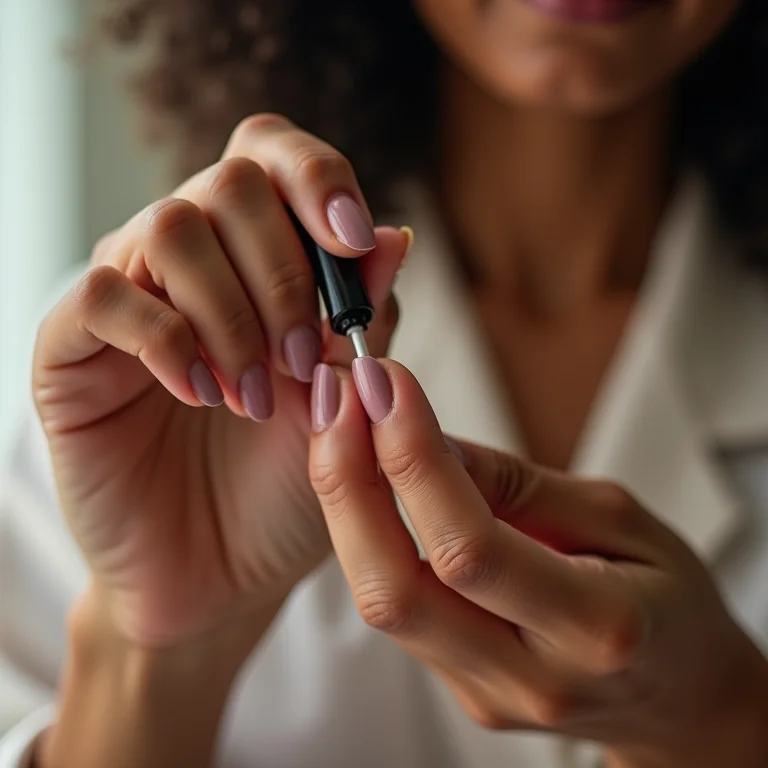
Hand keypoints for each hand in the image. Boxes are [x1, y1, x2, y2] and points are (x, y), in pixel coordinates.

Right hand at [33, 113, 407, 648]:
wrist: (222, 570)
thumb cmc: (288, 483)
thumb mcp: (346, 398)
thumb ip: (366, 317)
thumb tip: (395, 235)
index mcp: (256, 258)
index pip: (272, 156)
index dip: (317, 179)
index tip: (354, 242)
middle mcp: (190, 262)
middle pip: (228, 183)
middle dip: (283, 272)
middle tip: (300, 360)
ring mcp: (129, 297)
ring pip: (170, 229)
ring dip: (230, 314)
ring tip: (252, 396)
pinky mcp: (72, 349)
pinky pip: (105, 296)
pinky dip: (167, 342)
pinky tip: (200, 395)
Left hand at [309, 359, 767, 767]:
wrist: (682, 695)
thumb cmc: (667, 595)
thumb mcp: (620, 518)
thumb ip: (517, 485)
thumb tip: (425, 438)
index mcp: (594, 628)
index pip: (468, 546)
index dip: (413, 457)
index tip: (386, 384)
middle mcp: (530, 678)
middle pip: (396, 590)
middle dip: (348, 482)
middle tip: (339, 398)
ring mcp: (488, 694)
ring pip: (382, 601)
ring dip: (346, 505)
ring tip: (342, 424)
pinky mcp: (462, 691)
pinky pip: (398, 610)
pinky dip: (370, 537)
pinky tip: (369, 479)